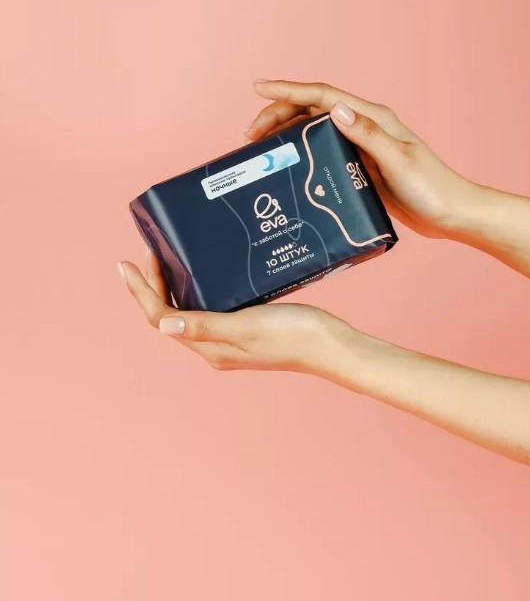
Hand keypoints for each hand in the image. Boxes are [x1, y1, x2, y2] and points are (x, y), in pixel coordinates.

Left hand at [117, 251, 352, 373]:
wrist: (332, 346)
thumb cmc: (294, 335)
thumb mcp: (247, 326)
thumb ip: (206, 325)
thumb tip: (162, 324)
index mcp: (211, 348)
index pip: (161, 318)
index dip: (141, 291)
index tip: (127, 263)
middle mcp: (216, 346)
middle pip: (171, 314)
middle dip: (153, 286)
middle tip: (147, 252)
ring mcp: (231, 339)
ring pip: (189, 311)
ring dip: (173, 287)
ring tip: (166, 259)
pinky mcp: (247, 328)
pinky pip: (210, 308)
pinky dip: (198, 289)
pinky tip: (205, 272)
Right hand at [245, 79, 480, 238]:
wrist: (449, 213)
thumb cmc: (431, 188)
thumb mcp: (397, 161)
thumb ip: (368, 135)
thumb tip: (335, 109)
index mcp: (372, 118)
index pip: (322, 96)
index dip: (288, 90)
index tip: (259, 88)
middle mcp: (364, 127)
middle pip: (311, 111)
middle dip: (278, 116)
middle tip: (250, 135)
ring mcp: (360, 147)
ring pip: (313, 131)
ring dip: (286, 134)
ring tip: (260, 148)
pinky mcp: (359, 167)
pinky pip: (321, 152)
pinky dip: (300, 154)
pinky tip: (287, 166)